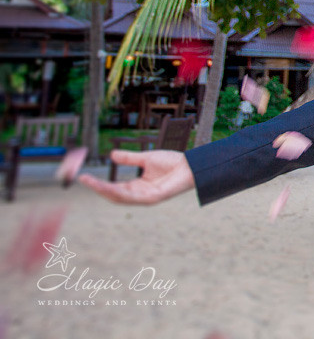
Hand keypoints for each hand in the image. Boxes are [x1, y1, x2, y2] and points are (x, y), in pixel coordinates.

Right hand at [77, 150, 195, 204]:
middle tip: (82, 179)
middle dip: (97, 188)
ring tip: (91, 183)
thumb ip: (129, 158)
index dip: (99, 184)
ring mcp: (146, 198)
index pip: (114, 188)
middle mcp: (140, 194)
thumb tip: (112, 155)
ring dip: (105, 191)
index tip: (84, 177)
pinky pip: (134, 198)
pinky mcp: (154, 198)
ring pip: (121, 197)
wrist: (191, 163)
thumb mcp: (146, 158)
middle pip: (114, 195)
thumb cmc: (173, 162)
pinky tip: (110, 188)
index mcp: (138, 187)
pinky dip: (120, 193)